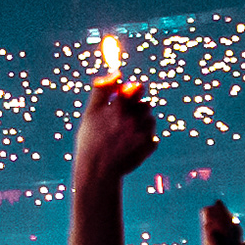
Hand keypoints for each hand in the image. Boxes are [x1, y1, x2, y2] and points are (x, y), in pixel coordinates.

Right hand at [71, 76, 158, 190]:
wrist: (97, 172)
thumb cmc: (90, 141)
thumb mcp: (91, 113)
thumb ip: (102, 90)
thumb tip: (116, 72)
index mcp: (120, 106)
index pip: (137, 88)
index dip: (132, 94)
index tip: (124, 102)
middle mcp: (134, 117)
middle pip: (146, 105)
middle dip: (137, 110)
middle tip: (122, 122)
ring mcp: (144, 132)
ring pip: (150, 121)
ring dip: (142, 125)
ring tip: (125, 137)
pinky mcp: (150, 146)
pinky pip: (153, 138)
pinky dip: (145, 141)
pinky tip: (130, 148)